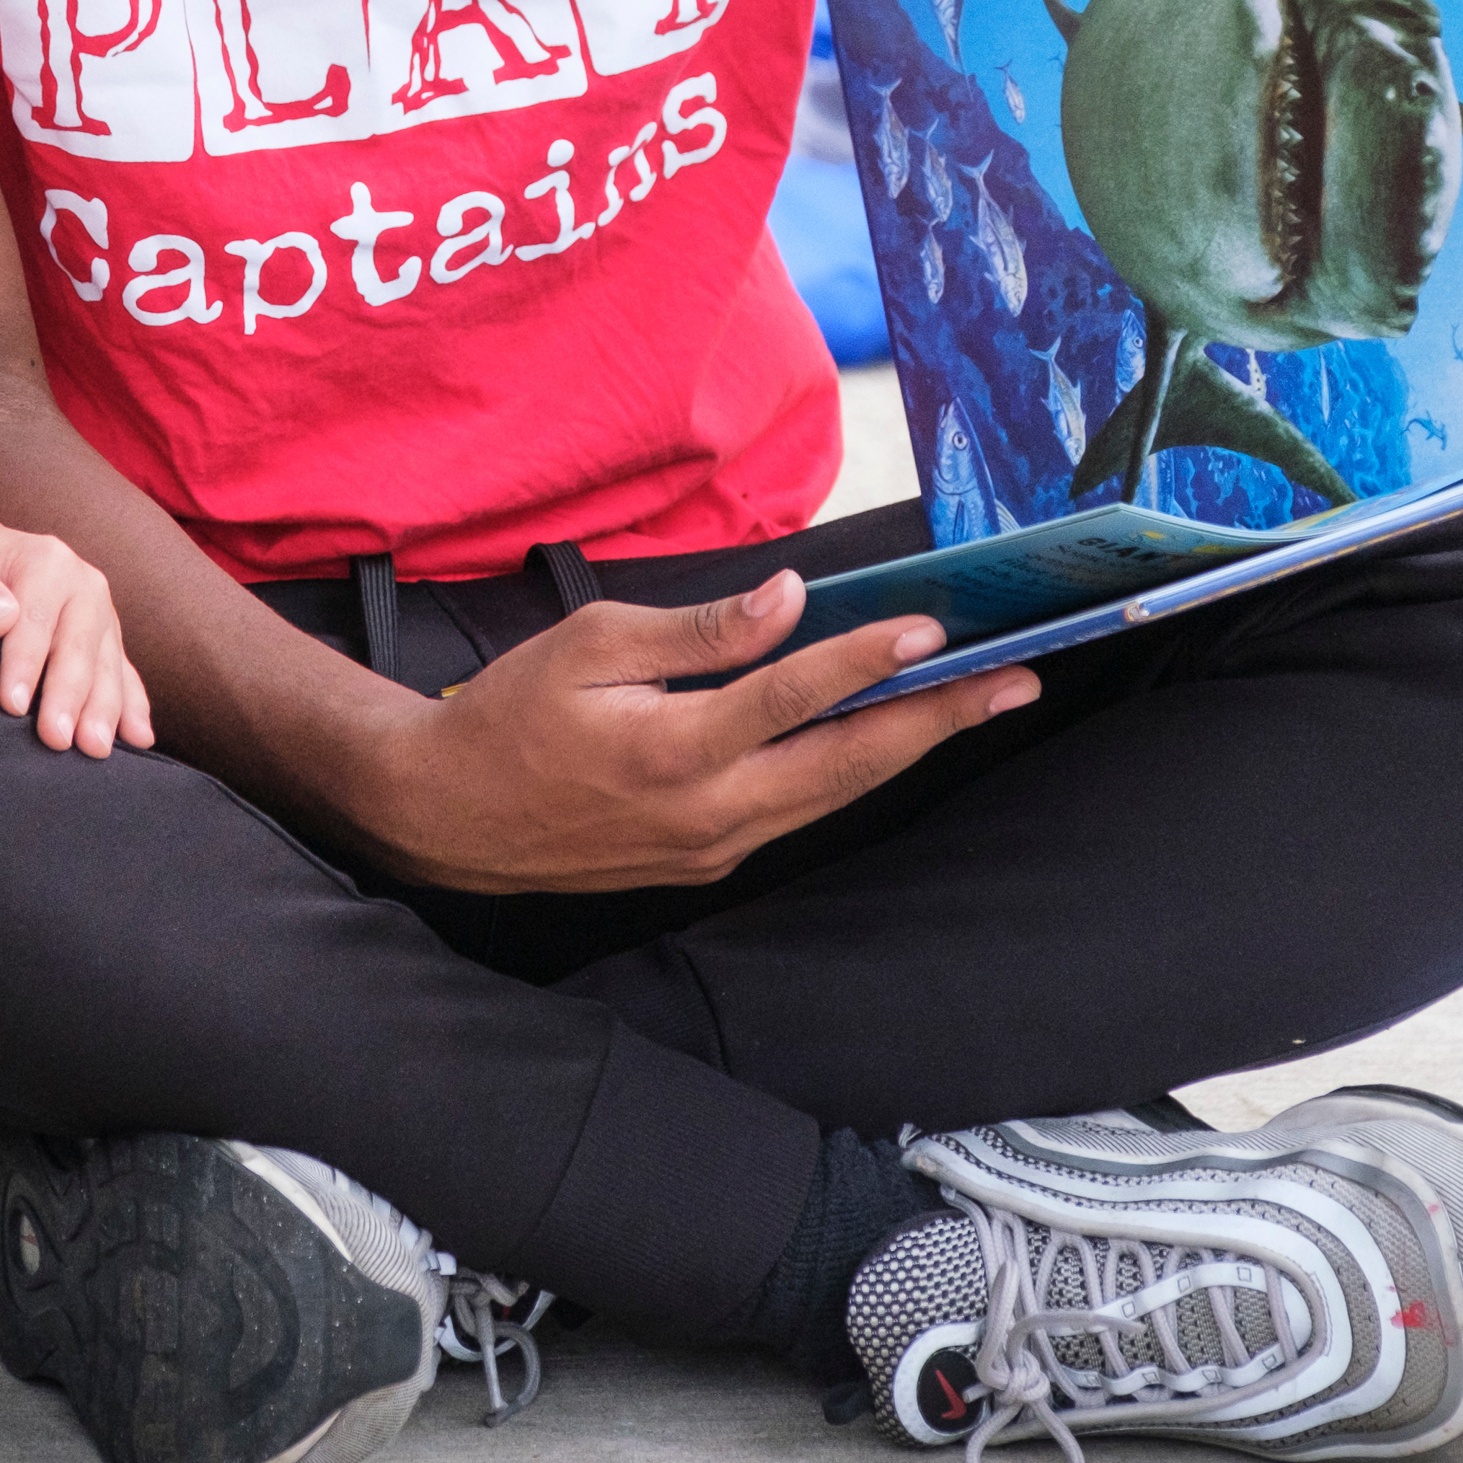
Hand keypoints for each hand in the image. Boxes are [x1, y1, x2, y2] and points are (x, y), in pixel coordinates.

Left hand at [0, 509, 151, 758]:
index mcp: (50, 563)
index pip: (36, 621)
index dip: (25, 665)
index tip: (13, 705)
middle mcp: (86, 586)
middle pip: (79, 648)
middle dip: (69, 697)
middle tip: (56, 739)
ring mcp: (103, 614)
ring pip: (107, 667)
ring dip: (103, 711)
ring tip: (94, 749)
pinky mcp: (109, 640)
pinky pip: (125, 675)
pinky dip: (133, 708)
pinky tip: (140, 739)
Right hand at [360, 577, 1039, 893]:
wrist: (445, 817)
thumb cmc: (507, 715)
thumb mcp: (588, 644)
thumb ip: (697, 630)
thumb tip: (788, 600)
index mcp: (671, 753)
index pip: (795, 698)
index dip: (870, 661)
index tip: (936, 629)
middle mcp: (706, 814)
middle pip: (848, 765)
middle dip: (940, 721)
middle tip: (1018, 681)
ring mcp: (712, 848)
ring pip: (835, 795)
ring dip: (910, 748)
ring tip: (979, 704)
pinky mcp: (707, 861)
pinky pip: (799, 810)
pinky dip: (852, 769)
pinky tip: (887, 735)